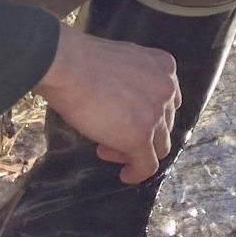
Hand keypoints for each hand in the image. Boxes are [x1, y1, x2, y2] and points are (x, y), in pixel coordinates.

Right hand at [35, 22, 178, 182]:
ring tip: (106, 150)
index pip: (167, 100)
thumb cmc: (80, 62)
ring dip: (135, 152)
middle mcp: (167, 88)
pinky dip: (137, 173)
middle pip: (164, 124)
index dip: (147, 115)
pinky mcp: (141, 136)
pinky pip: (148, 166)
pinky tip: (125, 175)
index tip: (124, 119)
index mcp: (164, 66)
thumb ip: (131, 82)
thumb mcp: (119, 64)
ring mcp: (156, 114)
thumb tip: (123, 104)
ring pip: (159, 146)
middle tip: (110, 137)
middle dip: (140, 133)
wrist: (68, 66)